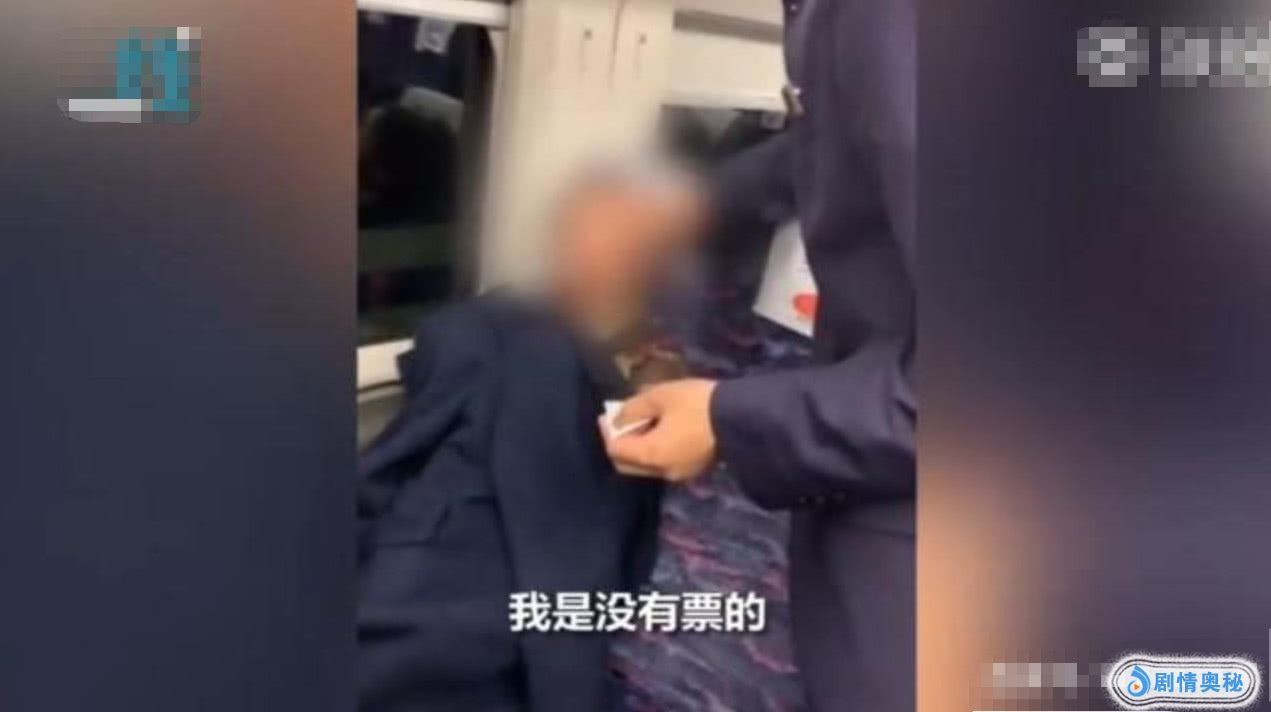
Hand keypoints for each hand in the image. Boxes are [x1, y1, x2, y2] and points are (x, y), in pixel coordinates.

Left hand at [601, 379, 718, 481]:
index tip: (607, 413)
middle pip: (628, 464)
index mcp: (651, 455)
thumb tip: (617, 419)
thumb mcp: (660, 397)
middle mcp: (662, 471)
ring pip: (646, 466)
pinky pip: (663, 463)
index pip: (615, 450)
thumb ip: (633, 408)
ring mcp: (680, 474)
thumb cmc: (697, 404)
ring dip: (637, 447)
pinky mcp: (693, 469)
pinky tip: (661, 430)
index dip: (607, 432)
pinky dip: (654, 450)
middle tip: (620, 419)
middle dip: (619, 443)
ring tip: (641, 421)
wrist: (741, 418)